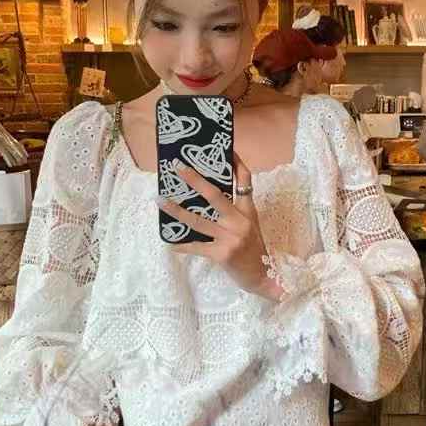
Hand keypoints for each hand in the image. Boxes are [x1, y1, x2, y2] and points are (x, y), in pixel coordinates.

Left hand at [160, 153, 282, 300]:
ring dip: (176, 210)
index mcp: (248, 211)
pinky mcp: (222, 254)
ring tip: (160, 200)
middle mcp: (240, 221)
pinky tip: (169, 242)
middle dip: (195, 180)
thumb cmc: (254, 250)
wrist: (264, 277)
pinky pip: (196, 247)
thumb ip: (236, 209)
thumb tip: (210, 194)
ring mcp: (231, 237)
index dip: (236, 163)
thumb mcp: (251, 225)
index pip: (244, 181)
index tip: (227, 148)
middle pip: (215, 195)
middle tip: (178, 167)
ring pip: (198, 220)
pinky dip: (181, 245)